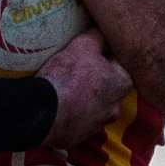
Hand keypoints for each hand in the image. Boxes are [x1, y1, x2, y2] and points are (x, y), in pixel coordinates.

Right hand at [36, 29, 131, 148]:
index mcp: (122, 84)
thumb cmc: (67, 76)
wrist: (42, 112)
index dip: (109, 54)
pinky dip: (72, 113)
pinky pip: (78, 121)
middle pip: (109, 88)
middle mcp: (115, 108)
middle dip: (99, 78)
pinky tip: (59, 105)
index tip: (96, 49)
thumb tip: (104, 28)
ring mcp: (97, 125)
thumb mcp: (83, 46)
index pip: (122, 64)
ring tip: (68, 88)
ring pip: (95, 107)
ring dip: (86, 98)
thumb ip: (98, 36)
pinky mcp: (78, 137)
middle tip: (80, 68)